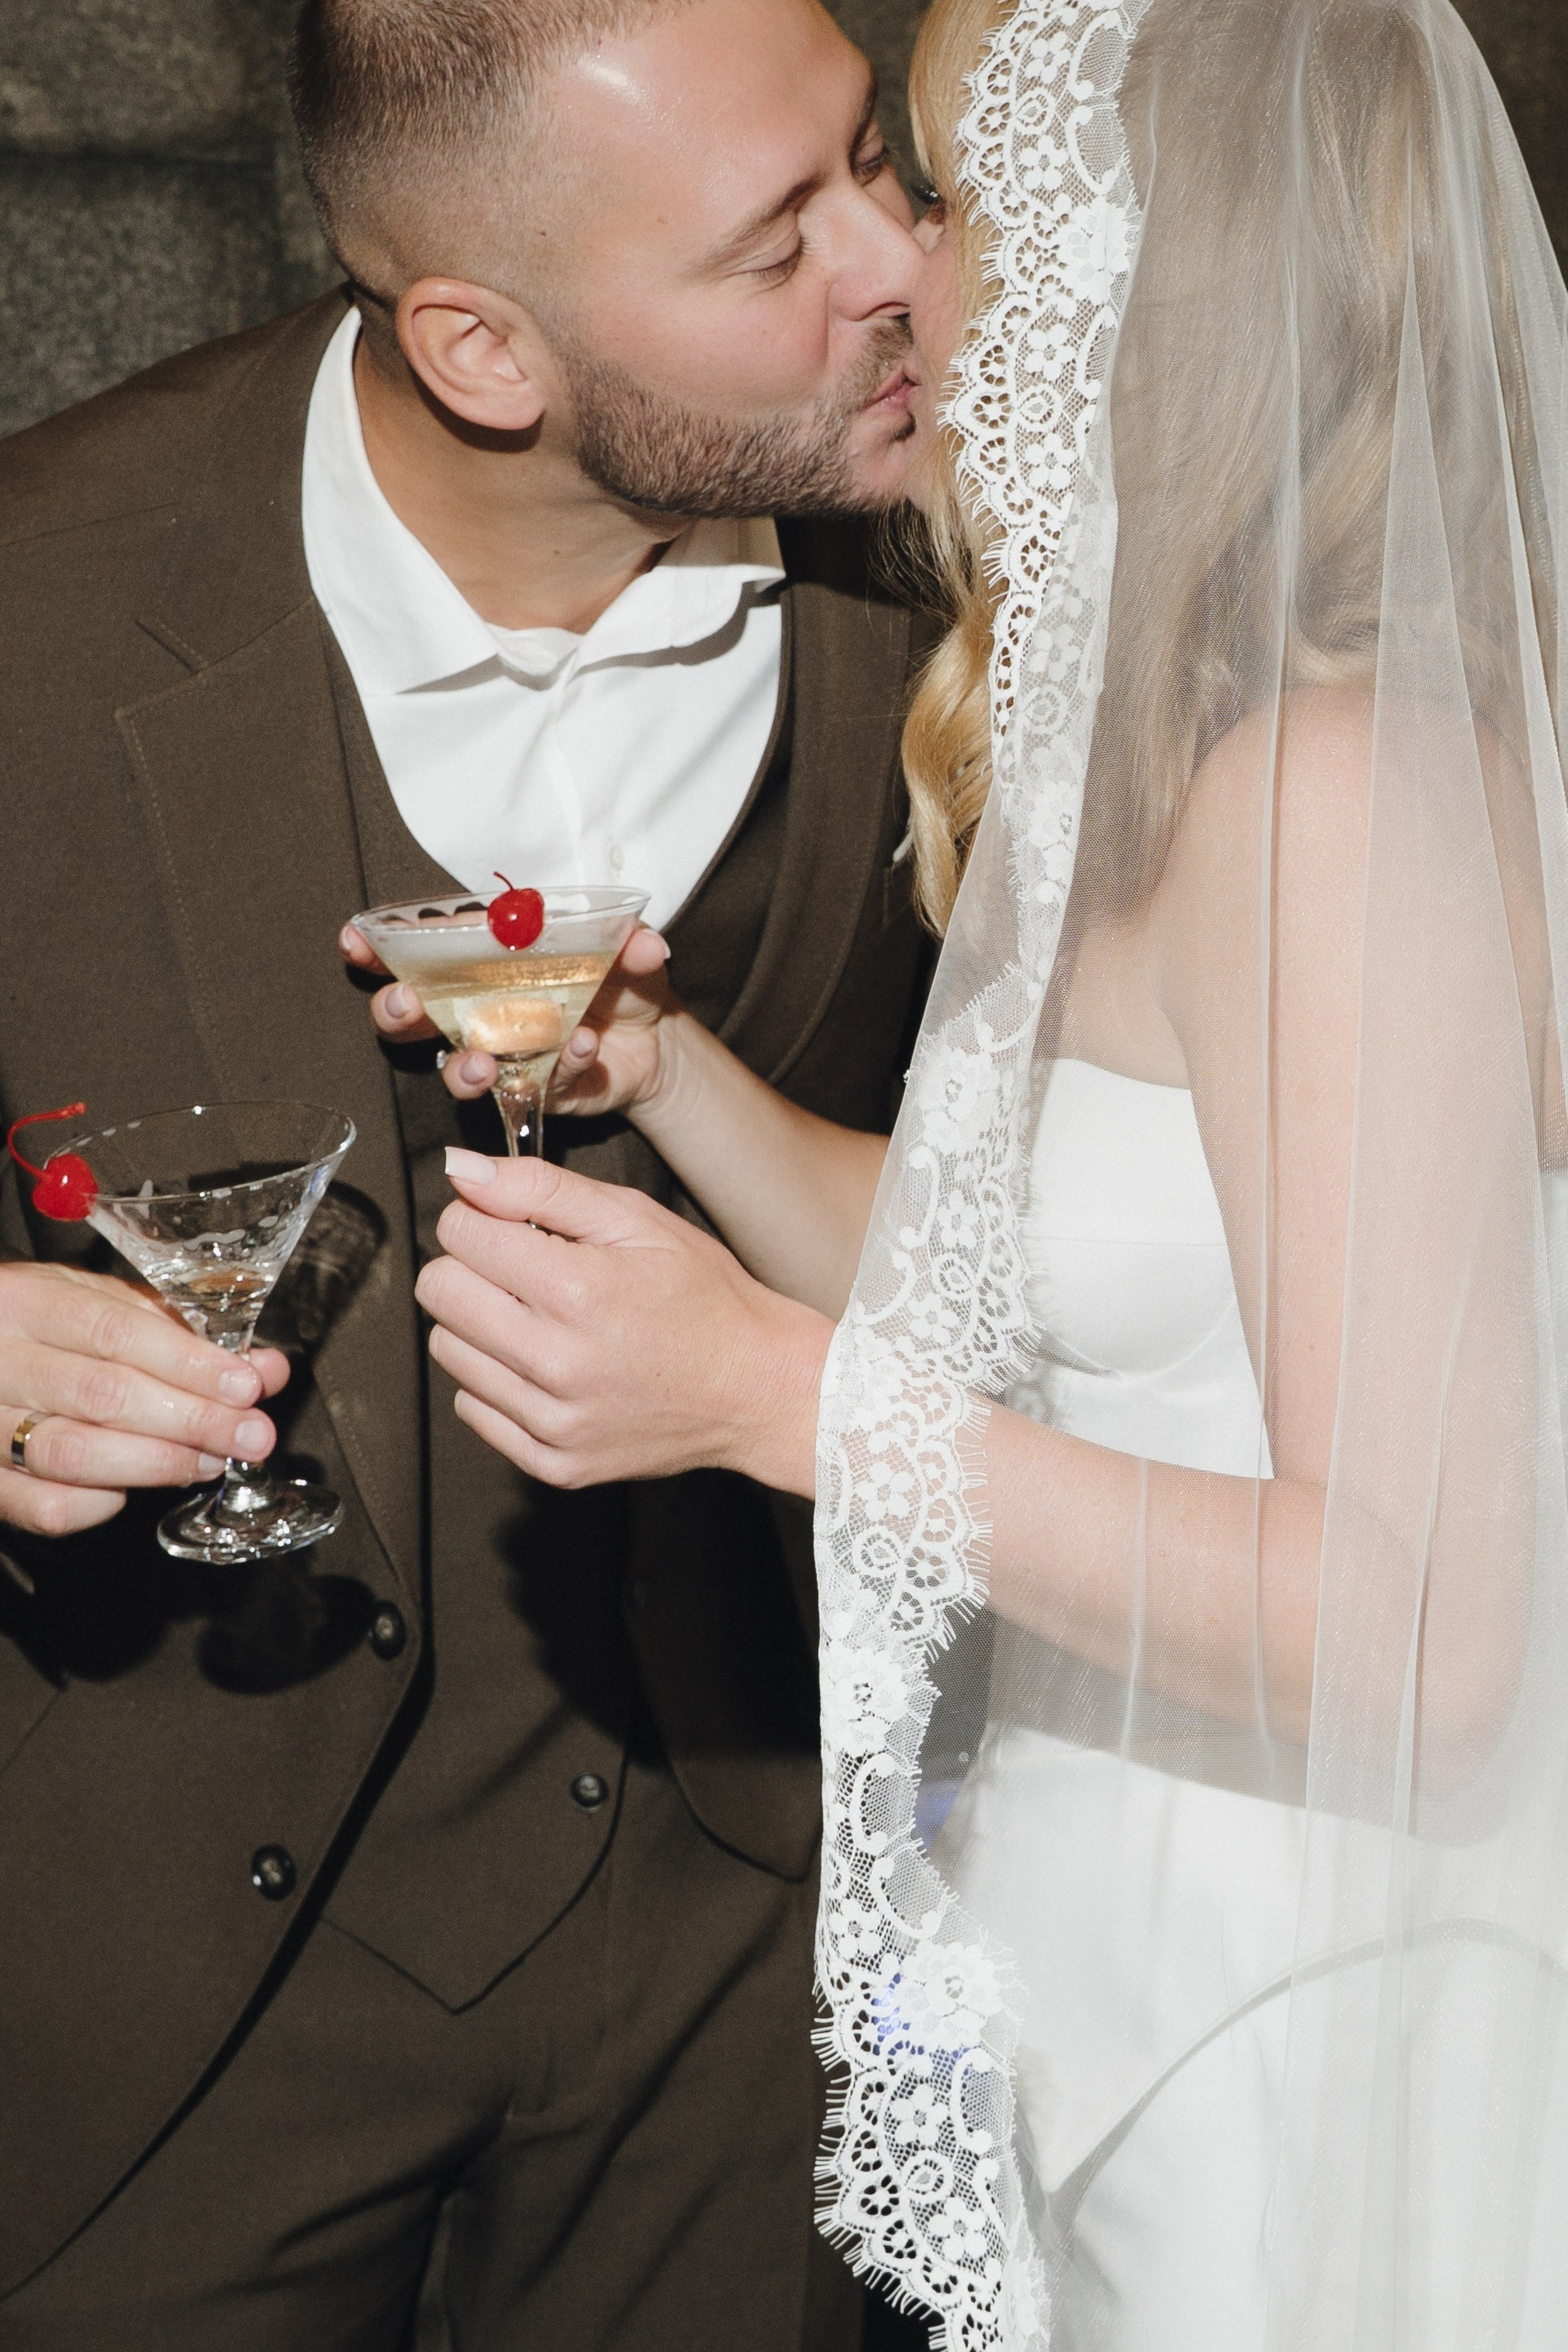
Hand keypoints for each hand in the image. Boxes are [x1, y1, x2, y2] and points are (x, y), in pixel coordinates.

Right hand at [0, 1262, 288, 1539]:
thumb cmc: (42, 1326)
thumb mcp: (101, 1304)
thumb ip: (180, 1332)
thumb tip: (263, 1368)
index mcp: (25, 1300)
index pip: (114, 1332)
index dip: (187, 1363)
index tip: (245, 1386)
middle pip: (101, 1395)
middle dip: (191, 1419)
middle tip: (249, 1435)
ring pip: (73, 1454)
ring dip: (158, 1463)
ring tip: (210, 1460)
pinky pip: (47, 1506)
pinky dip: (102, 1502)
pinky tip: (133, 1486)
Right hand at [341, 920, 676, 1113]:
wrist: (657, 1043)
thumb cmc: (621, 982)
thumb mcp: (628, 951)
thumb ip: (629, 942)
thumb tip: (646, 942)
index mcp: (481, 964)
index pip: (416, 952)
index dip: (378, 948)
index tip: (356, 941)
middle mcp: (477, 1011)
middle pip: (411, 1017)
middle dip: (398, 1010)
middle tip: (410, 1004)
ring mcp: (500, 1057)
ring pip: (454, 1069)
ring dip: (461, 1067)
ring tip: (484, 1061)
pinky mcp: (530, 1093)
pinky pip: (528, 1091)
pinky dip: (556, 1069)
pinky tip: (581, 1050)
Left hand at [415, 1151, 828, 1493]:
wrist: (758, 1388)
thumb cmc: (705, 1297)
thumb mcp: (637, 1220)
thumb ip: (541, 1187)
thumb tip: (461, 1169)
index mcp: (579, 1290)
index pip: (459, 1234)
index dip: (481, 1218)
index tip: (513, 1227)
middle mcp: (559, 1362)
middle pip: (439, 1293)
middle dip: (470, 1267)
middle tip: (522, 1271)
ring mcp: (554, 1420)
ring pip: (448, 1351)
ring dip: (480, 1325)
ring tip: (539, 1320)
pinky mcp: (553, 1463)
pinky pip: (473, 1409)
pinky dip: (496, 1381)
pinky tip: (545, 1366)